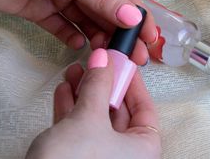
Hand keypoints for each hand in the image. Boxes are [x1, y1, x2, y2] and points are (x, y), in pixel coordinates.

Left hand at [0, 0, 155, 63]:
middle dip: (121, 34)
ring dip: (98, 38)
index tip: (151, 40)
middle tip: (134, 59)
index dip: (138, 18)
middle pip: (106, 12)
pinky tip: (77, 46)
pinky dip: (71, 38)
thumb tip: (132, 17)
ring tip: (104, 56)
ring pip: (87, 22)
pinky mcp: (40, 11)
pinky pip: (63, 28)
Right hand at [26, 49, 161, 158]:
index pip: (145, 107)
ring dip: (85, 94)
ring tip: (76, 72)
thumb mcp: (89, 117)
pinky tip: (64, 91)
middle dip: (104, 85)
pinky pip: (80, 132)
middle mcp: (127, 156)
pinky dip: (72, 111)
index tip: (122, 63)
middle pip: (119, 112)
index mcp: (144, 149)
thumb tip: (103, 60)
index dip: (132, 82)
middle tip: (97, 64)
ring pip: (97, 120)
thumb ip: (98, 85)